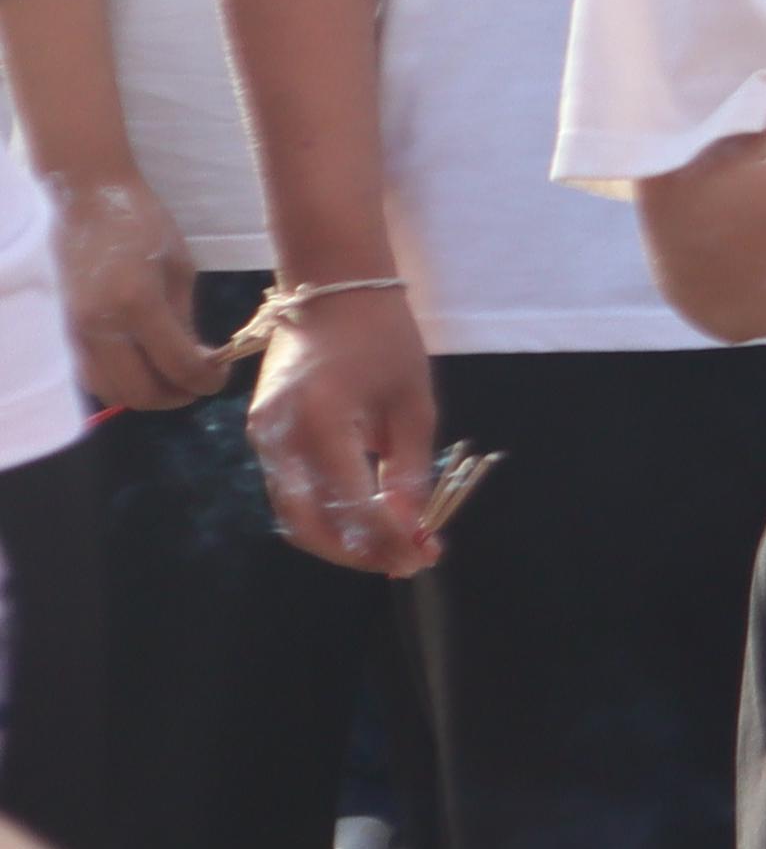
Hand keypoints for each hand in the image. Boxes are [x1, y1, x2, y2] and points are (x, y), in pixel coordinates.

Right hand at [50, 178, 223, 417]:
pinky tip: (141, 367)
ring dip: (144, 395)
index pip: (176, 365)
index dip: (206, 381)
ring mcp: (74, 330)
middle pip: (139, 392)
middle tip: (197, 385)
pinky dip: (117, 381)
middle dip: (175, 397)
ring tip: (172, 380)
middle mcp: (99, 325)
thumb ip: (186, 321)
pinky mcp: (63, 329)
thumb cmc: (142, 223)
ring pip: (108, 390)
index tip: (220, 378)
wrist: (86, 198)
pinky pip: (89, 373)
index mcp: (136, 304)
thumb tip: (198, 361)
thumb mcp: (180, 269)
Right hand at [245, 282, 441, 575]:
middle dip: (356, 552)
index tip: (424, 556)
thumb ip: (409, 469)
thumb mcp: (413, 403)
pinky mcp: (259, 431)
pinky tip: (361, 517)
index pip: (352, 504)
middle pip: (308, 524)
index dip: (388, 539)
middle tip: (403, 561)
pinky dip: (321, 512)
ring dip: (338, 540)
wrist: (331, 287)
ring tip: (387, 547)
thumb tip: (410, 528)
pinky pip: (287, 489)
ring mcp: (261, 434)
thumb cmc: (383, 337)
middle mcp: (279, 435)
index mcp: (320, 421)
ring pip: (292, 513)